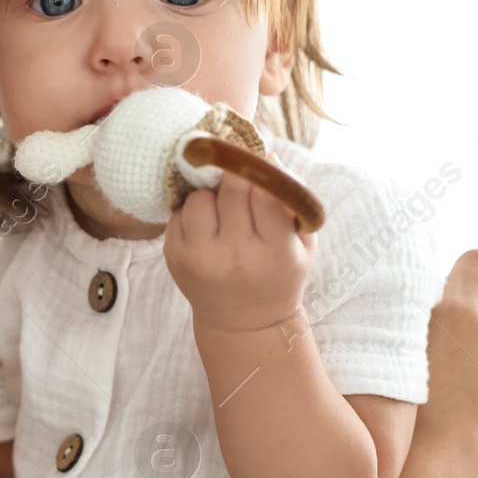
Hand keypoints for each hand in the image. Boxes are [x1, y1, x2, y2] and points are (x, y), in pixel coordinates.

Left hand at [163, 158, 315, 333]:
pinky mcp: (174, 257)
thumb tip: (266, 156)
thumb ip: (292, 201)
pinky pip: (179, 213)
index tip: (264, 162)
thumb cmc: (278, 272)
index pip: (266, 196)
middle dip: (237, 175)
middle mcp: (236, 258)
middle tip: (242, 178)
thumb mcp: (302, 244)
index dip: (264, 171)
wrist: (243, 321)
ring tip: (223, 209)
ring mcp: (200, 259)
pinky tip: (207, 225)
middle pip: (231, 190)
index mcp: (276, 254)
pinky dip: (193, 210)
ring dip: (211, 194)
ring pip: (199, 199)